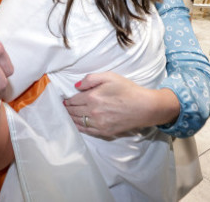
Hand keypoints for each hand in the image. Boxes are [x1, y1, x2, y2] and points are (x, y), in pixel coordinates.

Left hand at [63, 72, 179, 137]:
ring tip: (68, 114)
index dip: (67, 100)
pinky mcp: (105, 132)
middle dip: (67, 108)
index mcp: (92, 97)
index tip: (64, 99)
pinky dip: (79, 127)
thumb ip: (90, 79)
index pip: (73, 100)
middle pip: (74, 111)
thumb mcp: (110, 77)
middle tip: (64, 107)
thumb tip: (76, 86)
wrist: (145, 107)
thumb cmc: (128, 90)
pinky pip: (87, 131)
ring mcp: (99, 124)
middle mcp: (93, 112)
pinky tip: (77, 124)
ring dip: (71, 118)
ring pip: (79, 121)